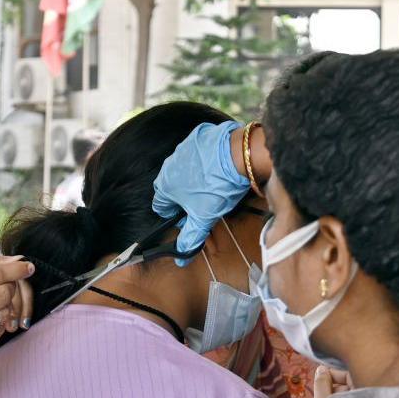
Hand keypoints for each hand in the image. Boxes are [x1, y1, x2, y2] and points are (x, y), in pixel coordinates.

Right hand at [152, 120, 250, 264]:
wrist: (237, 155)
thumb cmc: (217, 187)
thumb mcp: (204, 217)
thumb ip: (191, 237)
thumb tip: (181, 259)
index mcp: (165, 185)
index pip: (161, 206)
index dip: (175, 216)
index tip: (189, 218)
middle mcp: (168, 165)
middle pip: (171, 188)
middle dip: (184, 197)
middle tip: (203, 204)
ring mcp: (182, 149)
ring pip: (183, 170)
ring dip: (193, 179)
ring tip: (212, 185)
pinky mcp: (197, 138)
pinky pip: (196, 153)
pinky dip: (203, 161)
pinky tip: (217, 167)